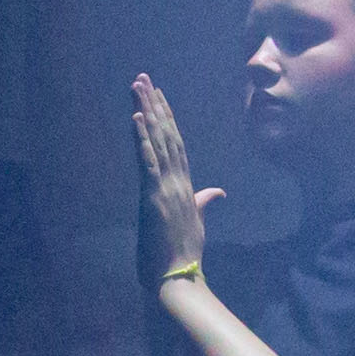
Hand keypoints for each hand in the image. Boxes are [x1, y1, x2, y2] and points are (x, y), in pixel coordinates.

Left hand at [132, 74, 219, 291]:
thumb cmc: (184, 254)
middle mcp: (178, 181)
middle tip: (143, 78)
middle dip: (154, 105)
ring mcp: (167, 187)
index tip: (158, 95)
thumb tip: (219, 191)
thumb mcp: (196, 222)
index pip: (176, 143)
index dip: (167, 118)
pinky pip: (148, 163)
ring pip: (157, 142)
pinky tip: (136, 119)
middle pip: (166, 134)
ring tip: (138, 87)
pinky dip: (142, 140)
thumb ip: (205, 201)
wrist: (178, 277)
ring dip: (146, 113)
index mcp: (185, 186)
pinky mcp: (154, 197)